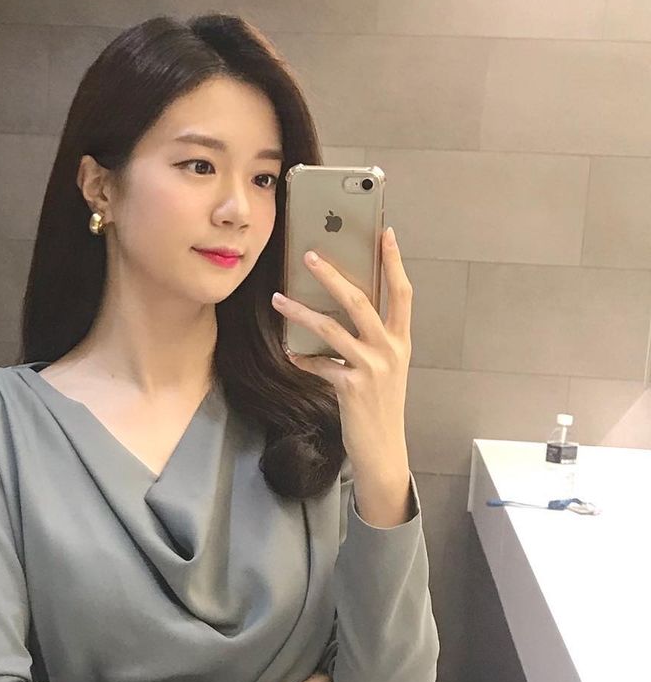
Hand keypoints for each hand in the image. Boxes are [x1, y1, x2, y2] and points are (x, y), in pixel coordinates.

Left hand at [271, 226, 412, 477]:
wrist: (384, 448)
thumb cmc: (380, 406)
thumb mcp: (385, 368)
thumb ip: (372, 341)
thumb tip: (339, 313)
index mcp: (401, 340)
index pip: (402, 292)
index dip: (394, 261)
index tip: (385, 233)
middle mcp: (390, 349)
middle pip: (360, 300)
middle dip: (332, 275)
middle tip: (310, 255)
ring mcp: (372, 367)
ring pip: (331, 328)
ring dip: (300, 312)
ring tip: (279, 300)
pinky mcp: (350, 386)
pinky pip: (318, 363)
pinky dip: (301, 357)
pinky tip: (288, 352)